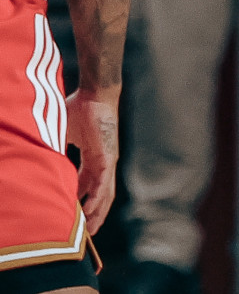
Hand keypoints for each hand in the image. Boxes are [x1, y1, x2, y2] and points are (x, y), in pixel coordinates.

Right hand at [66, 88, 119, 231]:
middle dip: (92, 214)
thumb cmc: (79, 109)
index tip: (72, 214)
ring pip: (104, 193)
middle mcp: (101, 163)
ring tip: (90, 230)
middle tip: (85, 233)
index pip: (85, 185)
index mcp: (92, 158)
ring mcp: (107, 161)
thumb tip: (39, 156)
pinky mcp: (108, 157)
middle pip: (98, 194)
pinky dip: (98, 198)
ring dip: (97, 212)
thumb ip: (55, 149)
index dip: (80, 200)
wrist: (95, 94)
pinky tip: (93, 211)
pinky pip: (104, 182)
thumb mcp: (62, 135)